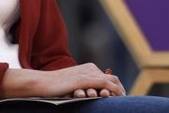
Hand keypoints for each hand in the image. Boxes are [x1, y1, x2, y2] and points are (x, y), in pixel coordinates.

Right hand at [1, 63, 124, 98]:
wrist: (42, 83)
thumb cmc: (55, 87)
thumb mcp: (73, 85)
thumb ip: (84, 87)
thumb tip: (94, 94)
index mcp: (88, 68)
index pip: (108, 77)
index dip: (117, 87)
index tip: (121, 97)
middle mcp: (90, 69)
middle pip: (112, 79)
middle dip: (120, 90)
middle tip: (125, 100)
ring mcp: (87, 73)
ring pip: (110, 82)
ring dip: (118, 92)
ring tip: (122, 100)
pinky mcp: (83, 79)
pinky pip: (104, 84)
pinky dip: (112, 90)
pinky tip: (116, 97)